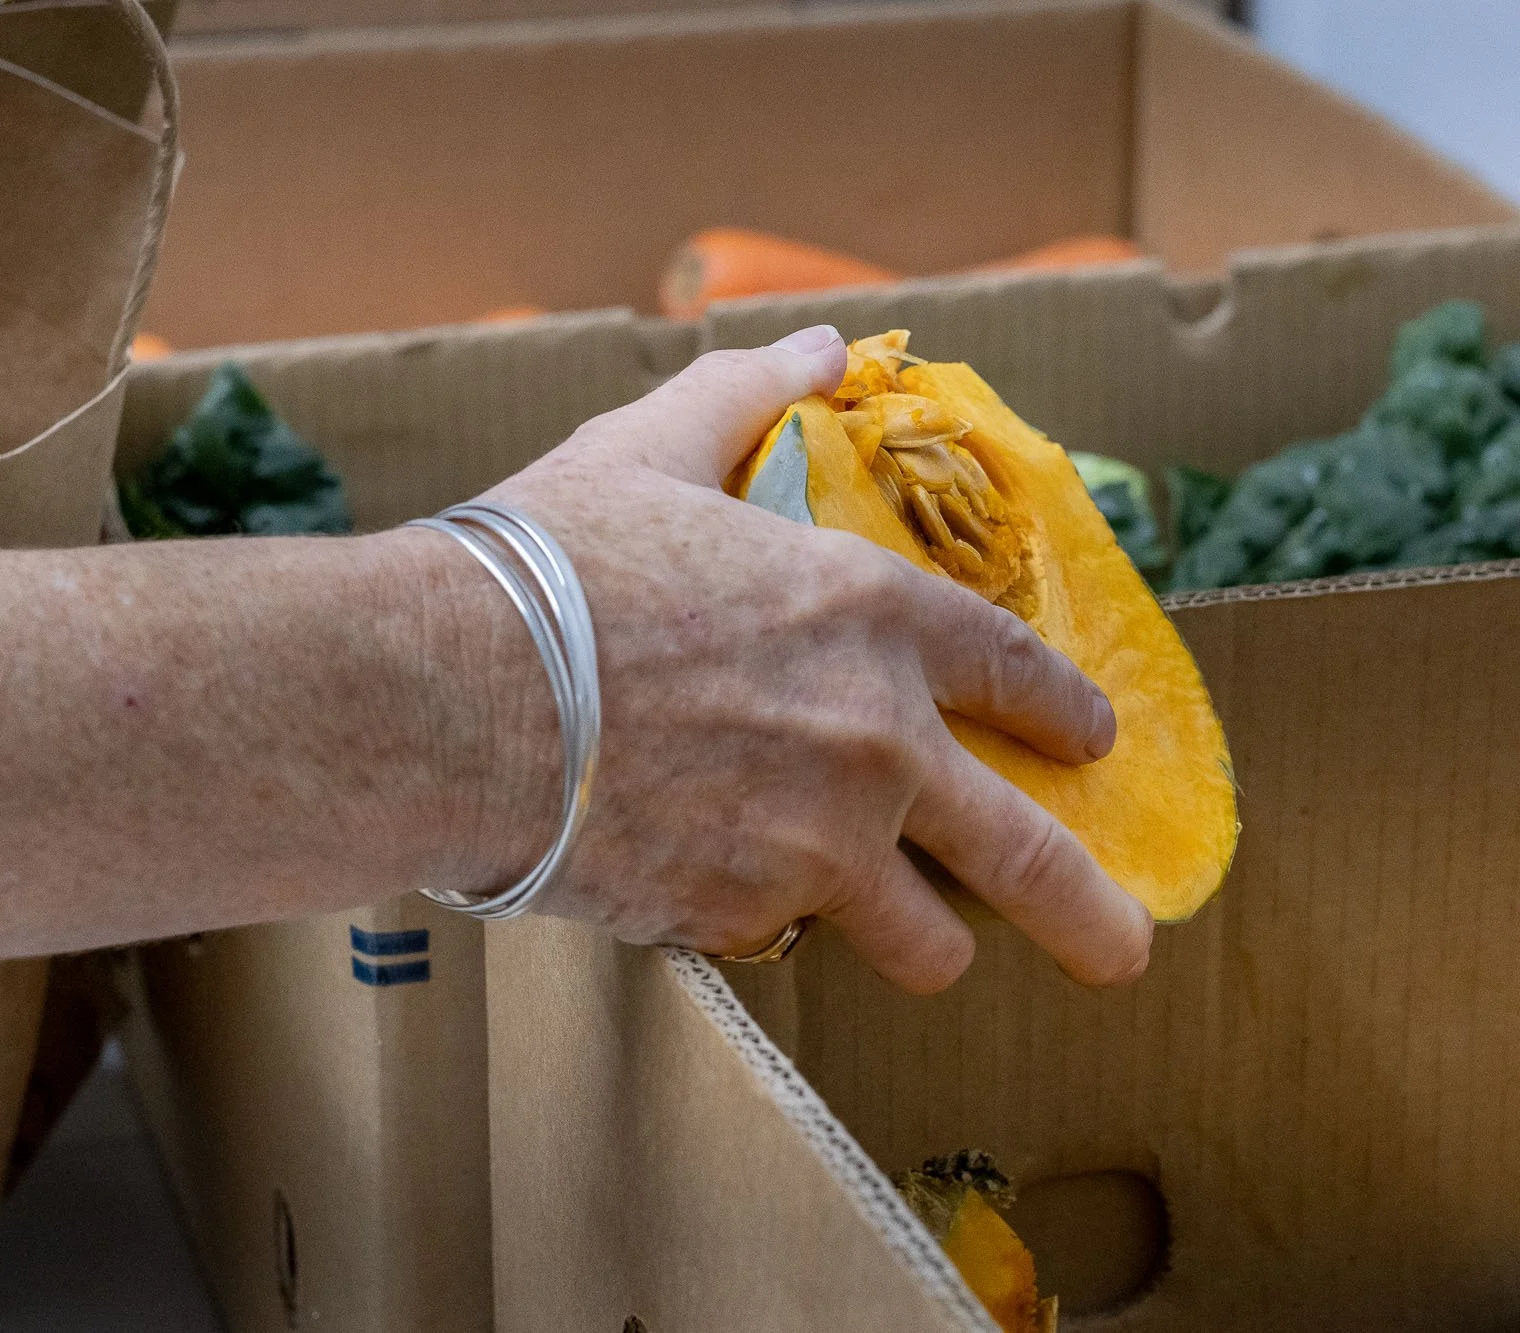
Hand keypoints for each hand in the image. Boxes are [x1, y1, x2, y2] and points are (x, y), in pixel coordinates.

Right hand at [454, 326, 1151, 992]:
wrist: (451, 692)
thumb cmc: (549, 563)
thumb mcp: (652, 447)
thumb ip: (748, 395)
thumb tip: (824, 346)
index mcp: (870, 616)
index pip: (1014, 673)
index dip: (1064, 714)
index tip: (1091, 747)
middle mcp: (876, 742)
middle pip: (1028, 855)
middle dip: (1088, 912)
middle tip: (1118, 947)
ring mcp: (817, 844)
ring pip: (924, 940)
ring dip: (924, 941)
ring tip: (916, 943)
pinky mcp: (740, 917)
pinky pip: (786, 941)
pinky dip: (770, 923)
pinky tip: (723, 892)